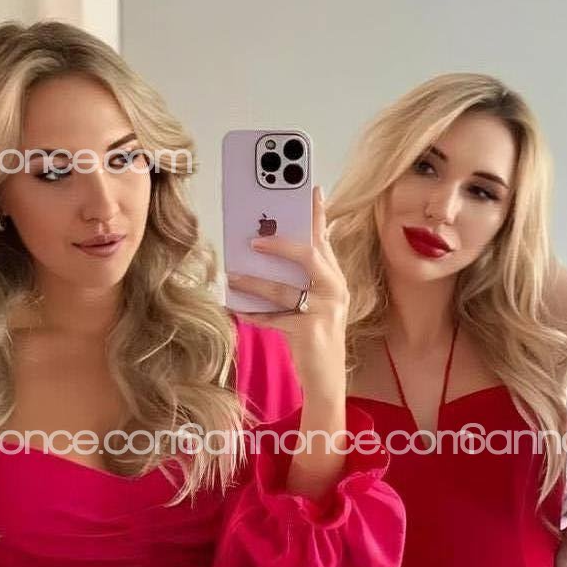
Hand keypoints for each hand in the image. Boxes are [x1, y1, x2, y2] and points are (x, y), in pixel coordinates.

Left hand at [226, 185, 348, 397]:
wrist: (326, 378)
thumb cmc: (314, 335)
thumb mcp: (313, 302)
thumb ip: (299, 277)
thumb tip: (264, 248)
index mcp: (334, 278)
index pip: (325, 239)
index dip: (318, 213)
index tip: (311, 188)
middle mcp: (335, 290)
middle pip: (309, 256)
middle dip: (281, 244)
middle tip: (254, 239)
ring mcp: (325, 311)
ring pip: (285, 289)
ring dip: (255, 282)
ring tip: (232, 275)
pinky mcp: (310, 332)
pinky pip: (274, 318)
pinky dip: (252, 313)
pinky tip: (234, 307)